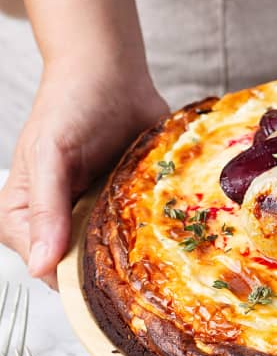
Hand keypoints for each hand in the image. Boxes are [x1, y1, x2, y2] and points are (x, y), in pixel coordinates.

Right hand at [0, 68, 166, 287]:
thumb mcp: (50, 155)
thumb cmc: (70, 107)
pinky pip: (142, 231)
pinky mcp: (128, 204)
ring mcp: (97, 213)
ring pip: (116, 254)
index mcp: (26, 215)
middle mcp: (62, 220)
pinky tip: (170, 230)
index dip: (73, 279)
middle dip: (111, 270)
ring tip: (160, 249)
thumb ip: (45, 210)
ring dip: (137, 254)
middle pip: (84, 267)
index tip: (106, 280)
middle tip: (142, 267)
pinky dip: (156, 231)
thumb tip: (40, 265)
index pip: (46, 269)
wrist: (111, 75)